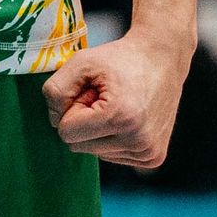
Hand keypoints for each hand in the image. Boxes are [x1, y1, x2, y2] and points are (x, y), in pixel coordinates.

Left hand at [44, 30, 192, 169]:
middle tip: (105, 97)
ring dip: (100, 129)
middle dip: (85, 121)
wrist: (162, 58)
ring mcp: (148, 152)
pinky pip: (113, 156)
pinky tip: (128, 117)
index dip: (73, 108)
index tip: (91, 91)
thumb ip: (56, 90)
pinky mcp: (154, 157)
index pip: (66, 133)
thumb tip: (55, 121)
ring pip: (96, 153)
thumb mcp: (81, 62)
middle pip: (79, 146)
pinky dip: (114, 137)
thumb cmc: (119, 59)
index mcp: (120, 116)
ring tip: (118, 105)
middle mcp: (138, 140)